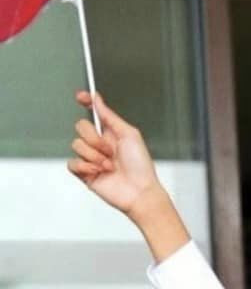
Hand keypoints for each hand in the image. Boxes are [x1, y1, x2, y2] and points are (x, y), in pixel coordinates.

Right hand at [67, 90, 163, 218]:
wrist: (139, 192)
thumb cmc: (141, 166)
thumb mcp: (129, 134)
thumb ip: (110, 116)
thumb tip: (98, 99)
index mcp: (111, 133)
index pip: (93, 113)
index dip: (86, 102)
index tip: (82, 96)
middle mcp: (99, 144)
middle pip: (81, 126)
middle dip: (95, 138)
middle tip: (110, 151)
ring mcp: (91, 158)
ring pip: (76, 144)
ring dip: (94, 155)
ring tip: (109, 166)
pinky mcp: (84, 173)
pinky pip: (72, 162)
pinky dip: (85, 166)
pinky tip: (99, 171)